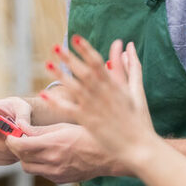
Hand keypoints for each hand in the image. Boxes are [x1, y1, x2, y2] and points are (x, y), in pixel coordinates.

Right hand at [0, 96, 31, 164]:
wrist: (17, 118)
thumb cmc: (18, 109)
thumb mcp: (23, 107)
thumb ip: (23, 115)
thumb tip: (20, 125)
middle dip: (2, 144)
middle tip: (17, 144)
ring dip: (6, 152)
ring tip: (20, 148)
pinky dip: (6, 159)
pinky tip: (16, 153)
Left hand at [6, 121, 123, 182]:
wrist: (107, 155)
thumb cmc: (88, 135)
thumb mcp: (63, 126)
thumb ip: (39, 129)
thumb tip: (21, 127)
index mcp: (52, 144)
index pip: (20, 146)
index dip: (12, 139)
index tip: (12, 133)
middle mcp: (52, 161)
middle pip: (22, 159)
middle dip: (17, 148)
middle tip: (21, 138)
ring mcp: (56, 173)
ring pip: (29, 168)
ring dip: (27, 157)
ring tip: (34, 146)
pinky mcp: (60, 179)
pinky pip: (41, 173)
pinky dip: (39, 164)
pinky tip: (47, 154)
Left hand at [42, 36, 155, 164]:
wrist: (140, 147)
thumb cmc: (140, 118)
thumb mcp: (136, 89)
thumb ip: (131, 66)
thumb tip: (127, 45)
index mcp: (115, 85)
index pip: (98, 62)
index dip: (86, 49)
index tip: (76, 38)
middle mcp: (103, 94)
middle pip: (83, 72)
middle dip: (70, 58)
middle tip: (56, 46)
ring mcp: (94, 108)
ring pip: (74, 88)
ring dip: (60, 75)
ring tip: (48, 64)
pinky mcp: (88, 122)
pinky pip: (69, 110)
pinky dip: (56, 102)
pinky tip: (44, 94)